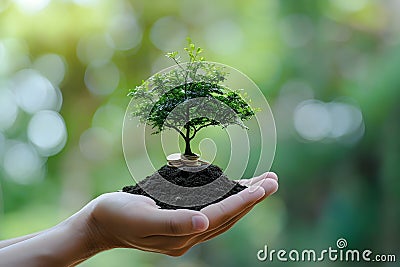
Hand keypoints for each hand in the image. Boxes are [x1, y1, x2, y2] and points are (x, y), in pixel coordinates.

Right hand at [85, 172, 277, 255]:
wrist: (100, 223)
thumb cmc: (117, 215)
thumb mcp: (141, 217)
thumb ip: (172, 223)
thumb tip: (202, 224)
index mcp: (182, 236)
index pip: (220, 216)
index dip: (242, 201)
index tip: (264, 187)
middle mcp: (189, 235)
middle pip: (229, 216)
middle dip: (252, 198)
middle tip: (273, 180)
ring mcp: (187, 230)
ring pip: (224, 214)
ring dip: (244, 198)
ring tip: (263, 182)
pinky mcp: (182, 222)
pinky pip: (212, 210)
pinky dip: (228, 199)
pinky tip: (234, 189)